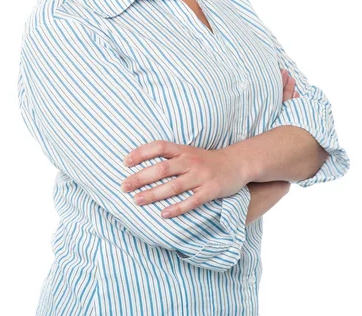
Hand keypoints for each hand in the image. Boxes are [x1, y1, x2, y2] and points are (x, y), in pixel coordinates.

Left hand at [121, 68, 298, 218]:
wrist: (238, 163)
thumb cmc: (208, 160)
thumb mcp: (189, 152)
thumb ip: (170, 156)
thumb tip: (143, 163)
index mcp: (184, 150)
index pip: (159, 147)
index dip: (141, 153)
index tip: (125, 162)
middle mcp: (190, 161)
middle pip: (162, 168)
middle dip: (141, 177)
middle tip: (124, 186)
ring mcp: (201, 176)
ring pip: (173, 186)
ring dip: (154, 194)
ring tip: (137, 201)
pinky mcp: (211, 191)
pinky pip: (192, 201)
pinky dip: (177, 208)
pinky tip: (163, 214)